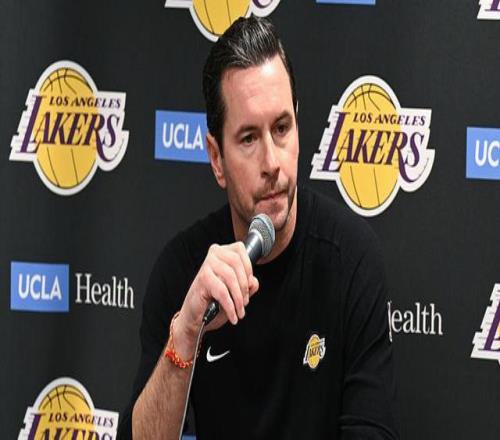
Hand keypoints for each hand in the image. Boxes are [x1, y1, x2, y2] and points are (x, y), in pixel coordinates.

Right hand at [173, 242, 258, 357]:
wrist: (195, 316)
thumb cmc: (215, 301)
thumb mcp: (237, 290)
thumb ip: (248, 283)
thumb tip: (252, 282)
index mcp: (222, 252)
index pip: (240, 249)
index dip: (248, 269)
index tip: (249, 286)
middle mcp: (213, 255)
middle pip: (237, 263)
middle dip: (244, 286)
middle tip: (244, 302)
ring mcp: (206, 266)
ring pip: (230, 277)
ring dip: (238, 298)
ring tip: (239, 310)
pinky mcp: (203, 279)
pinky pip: (222, 291)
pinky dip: (230, 306)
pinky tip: (232, 315)